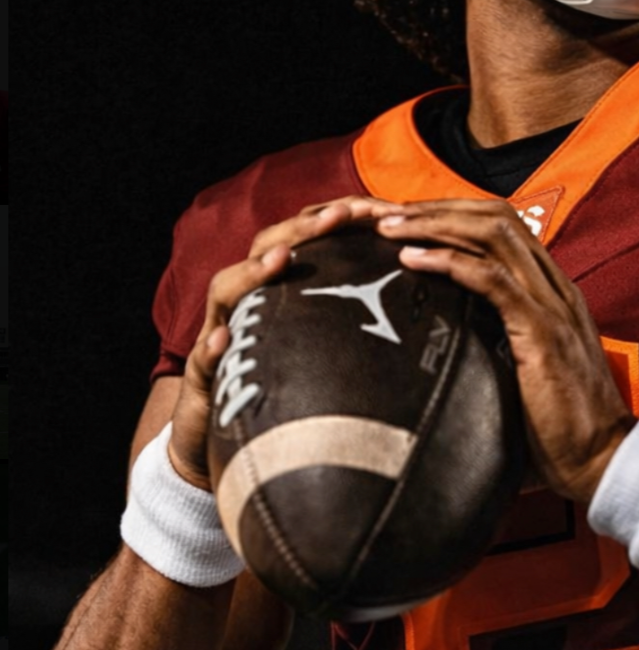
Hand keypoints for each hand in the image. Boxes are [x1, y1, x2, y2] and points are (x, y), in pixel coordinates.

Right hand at [170, 196, 387, 489]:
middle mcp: (247, 299)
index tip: (386, 209)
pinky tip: (223, 339)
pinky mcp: (202, 376)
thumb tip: (425, 297)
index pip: (309, 236)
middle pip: (269, 246)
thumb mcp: (323, 344)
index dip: (344, 216)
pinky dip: (212, 345)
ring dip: (254, 270)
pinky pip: (203, 358)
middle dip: (305, 227)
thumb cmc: (285, 383)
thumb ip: (357, 317)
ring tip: (282, 257)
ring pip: (227, 289)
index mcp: (281, 286)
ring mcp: (220, 333)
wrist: (222, 440)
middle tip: (342, 214)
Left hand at [372, 198, 635, 505]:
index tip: (407, 222)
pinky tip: (412, 259)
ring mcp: (551, 305)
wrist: (602, 460)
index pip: (502, 227)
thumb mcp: (523, 370)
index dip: (452, 215)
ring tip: (391, 228)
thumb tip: (445, 344)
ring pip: (493, 235)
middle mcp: (554, 287)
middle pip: (495, 218)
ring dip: (436, 225)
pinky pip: (492, 279)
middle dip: (438, 208)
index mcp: (552, 292)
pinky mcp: (542, 330)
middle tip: (388, 214)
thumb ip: (496, 343)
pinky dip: (448, 261)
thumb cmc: (560, 427)